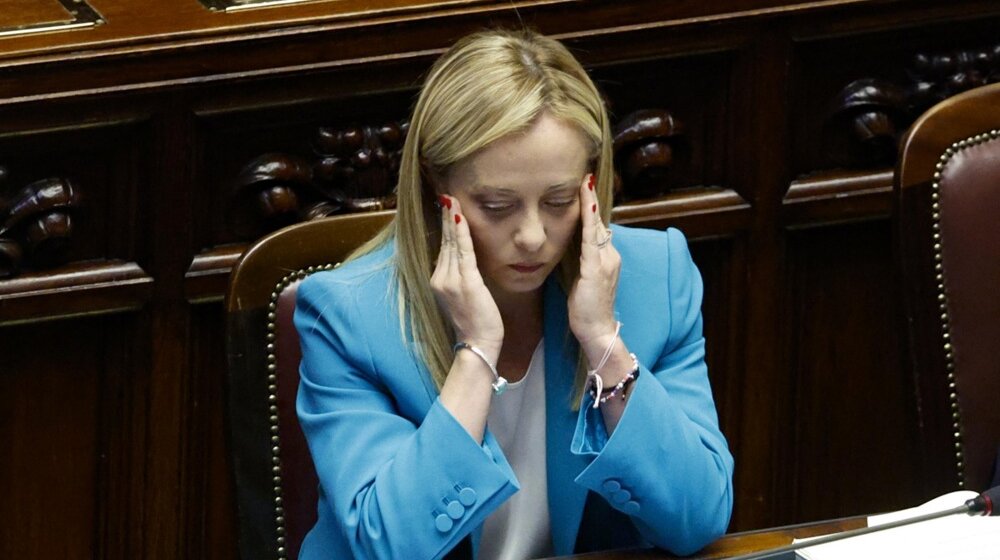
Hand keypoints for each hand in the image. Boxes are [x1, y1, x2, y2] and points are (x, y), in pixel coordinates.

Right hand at [430, 195, 503, 361]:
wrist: (477, 344)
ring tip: (452, 199)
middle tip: (447, 194)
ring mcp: (450, 280)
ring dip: (452, 218)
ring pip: (452, 243)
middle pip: (444, 241)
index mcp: (438, 280)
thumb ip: (461, 277)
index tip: (446, 206)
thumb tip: (466, 260)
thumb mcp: (463, 296)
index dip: (444, 226)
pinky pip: (463, 251)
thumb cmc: (476, 323)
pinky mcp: (465, 282)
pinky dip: (462, 232)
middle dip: (446, 216)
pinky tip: (460, 216)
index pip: (443, 247)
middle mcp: (439, 278)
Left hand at [567, 174, 621, 363]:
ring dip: (590, 204)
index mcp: (607, 258)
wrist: (597, 332)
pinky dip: (588, 220)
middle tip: (585, 175)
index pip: (598, 227)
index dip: (591, 208)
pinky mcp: (596, 269)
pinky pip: (591, 239)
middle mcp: (610, 256)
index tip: (585, 187)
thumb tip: (571, 248)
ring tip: (585, 182)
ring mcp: (605, 261)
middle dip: (592, 200)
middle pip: (599, 222)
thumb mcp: (583, 281)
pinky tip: (585, 206)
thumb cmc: (587, 310)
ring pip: (597, 226)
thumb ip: (581, 263)